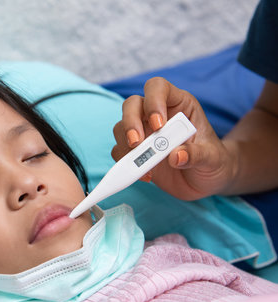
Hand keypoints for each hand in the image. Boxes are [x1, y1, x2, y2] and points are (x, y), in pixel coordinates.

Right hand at [111, 77, 235, 199]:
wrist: (206, 180)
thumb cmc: (213, 161)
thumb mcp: (213, 158)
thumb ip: (197, 155)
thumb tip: (176, 156)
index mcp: (179, 104)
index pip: (158, 88)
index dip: (154, 101)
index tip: (158, 125)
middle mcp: (157, 115)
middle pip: (132, 105)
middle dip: (130, 123)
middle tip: (137, 143)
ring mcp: (144, 133)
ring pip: (121, 128)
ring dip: (126, 145)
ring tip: (145, 165)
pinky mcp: (136, 152)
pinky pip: (120, 152)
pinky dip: (126, 163)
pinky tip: (146, 176)